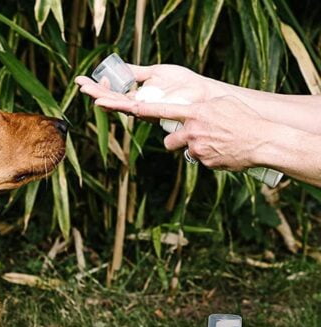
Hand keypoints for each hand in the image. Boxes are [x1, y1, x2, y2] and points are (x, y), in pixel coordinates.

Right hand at [75, 63, 221, 103]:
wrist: (201, 93)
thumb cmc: (183, 84)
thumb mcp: (155, 72)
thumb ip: (136, 72)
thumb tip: (120, 68)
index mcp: (136, 96)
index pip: (112, 92)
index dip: (98, 86)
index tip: (85, 78)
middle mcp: (136, 105)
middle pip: (110, 99)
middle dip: (94, 91)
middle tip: (79, 83)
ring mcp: (142, 110)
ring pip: (116, 105)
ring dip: (99, 98)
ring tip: (86, 91)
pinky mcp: (149, 111)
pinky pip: (127, 108)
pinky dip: (113, 104)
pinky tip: (102, 101)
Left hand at [91, 95, 269, 170]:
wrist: (262, 140)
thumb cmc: (243, 119)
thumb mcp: (222, 105)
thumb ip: (200, 107)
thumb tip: (186, 111)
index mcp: (195, 112)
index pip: (162, 111)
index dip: (142, 111)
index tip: (126, 108)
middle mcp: (192, 129)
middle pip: (168, 140)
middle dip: (176, 141)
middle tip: (194, 137)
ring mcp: (196, 147)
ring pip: (181, 150)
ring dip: (190, 149)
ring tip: (212, 144)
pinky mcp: (203, 161)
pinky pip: (198, 160)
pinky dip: (207, 157)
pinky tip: (222, 152)